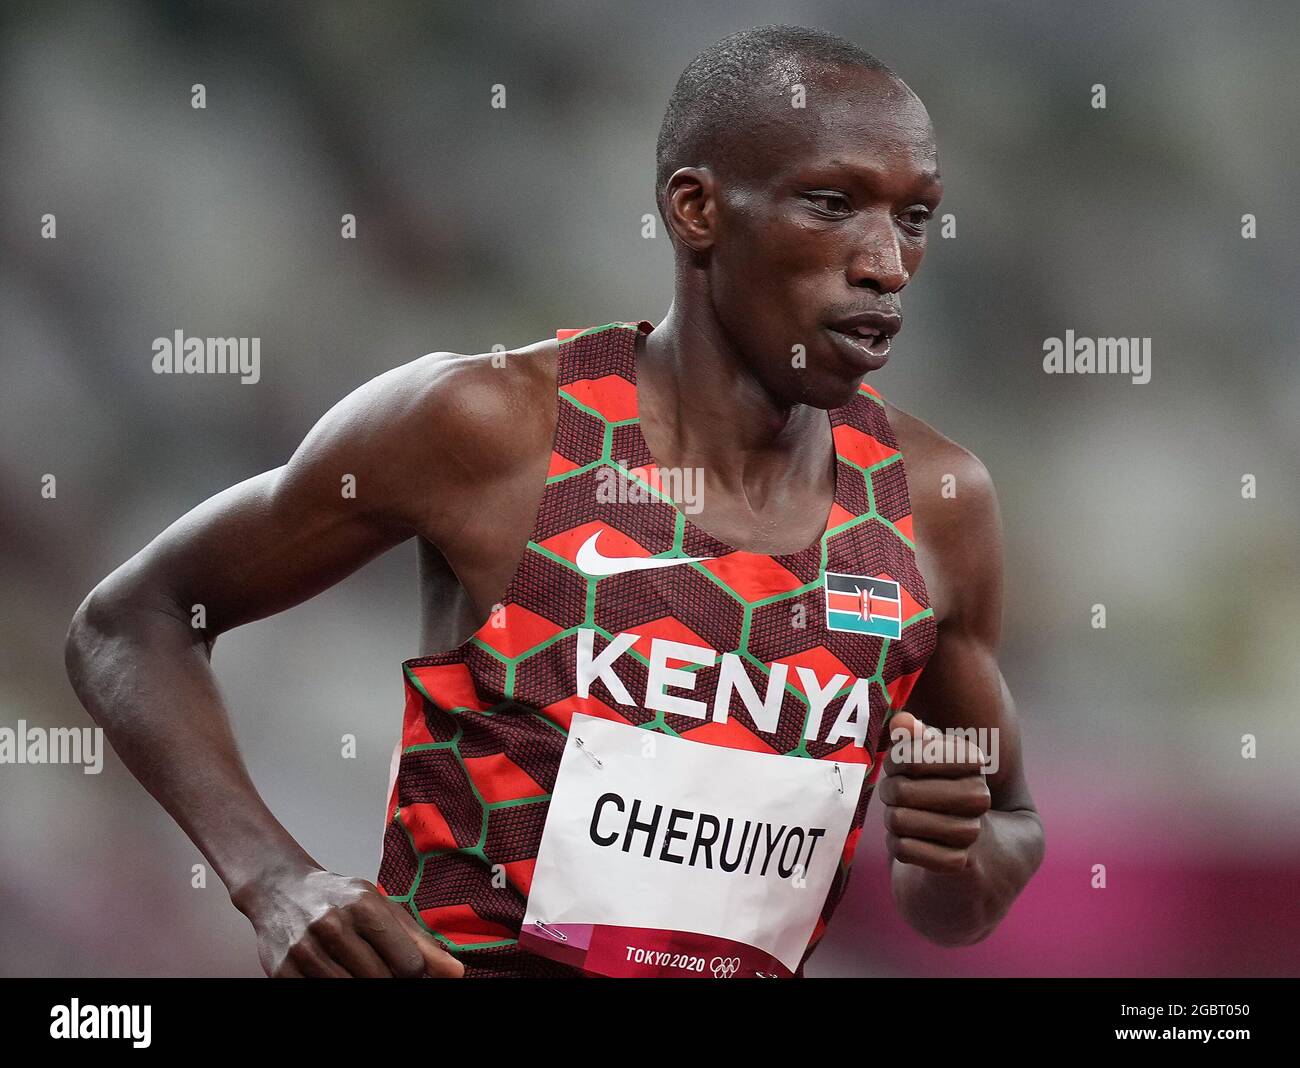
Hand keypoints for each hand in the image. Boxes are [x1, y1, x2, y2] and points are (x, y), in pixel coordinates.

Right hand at [236, 867, 464, 977]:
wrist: (280, 890)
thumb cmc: (338, 898)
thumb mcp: (382, 907)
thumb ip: (420, 941)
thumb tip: (455, 973)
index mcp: (364, 905)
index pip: (409, 964)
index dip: (414, 973)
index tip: (408, 969)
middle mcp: (333, 925)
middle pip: (381, 981)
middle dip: (389, 981)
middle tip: (381, 968)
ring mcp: (305, 950)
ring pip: (350, 991)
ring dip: (360, 986)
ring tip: (359, 969)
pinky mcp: (283, 971)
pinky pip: (320, 994)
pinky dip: (333, 987)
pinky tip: (337, 972)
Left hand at [878, 711, 991, 873]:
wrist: (969, 847)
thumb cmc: (937, 789)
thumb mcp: (927, 757)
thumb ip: (913, 736)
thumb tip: (903, 721)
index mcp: (971, 761)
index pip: (909, 756)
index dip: (895, 761)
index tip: (900, 766)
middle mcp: (978, 795)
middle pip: (900, 790)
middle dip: (889, 792)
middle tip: (894, 794)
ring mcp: (971, 831)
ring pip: (899, 821)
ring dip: (892, 820)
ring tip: (903, 817)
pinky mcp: (958, 863)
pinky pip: (904, 850)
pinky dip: (898, 845)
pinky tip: (910, 841)